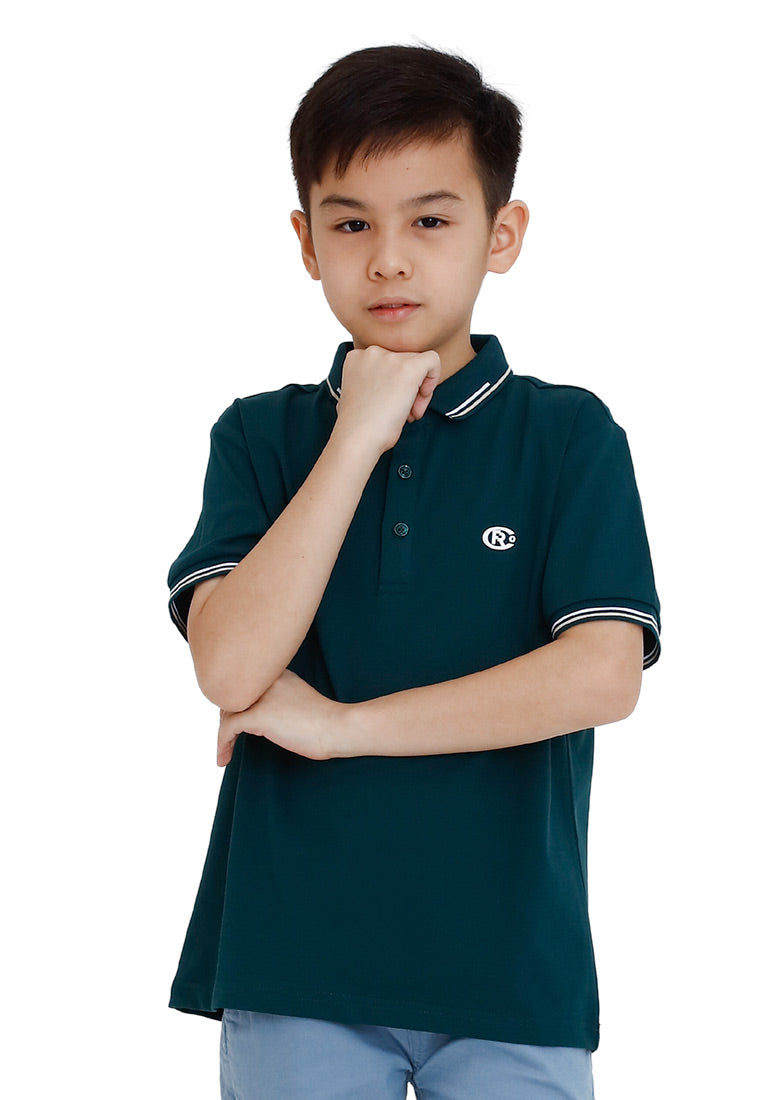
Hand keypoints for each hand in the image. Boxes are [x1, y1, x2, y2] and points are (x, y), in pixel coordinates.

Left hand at [217, 670, 342, 765]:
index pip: (245, 683)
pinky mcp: (260, 716)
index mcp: (277, 674)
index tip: (233, 721)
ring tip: (224, 752)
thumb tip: (260, 715)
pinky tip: (224, 758)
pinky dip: (222, 744)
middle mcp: (267, 681)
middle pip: (232, 696)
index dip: (236, 702)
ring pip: (227, 711)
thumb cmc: (324, 721)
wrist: (338, 727)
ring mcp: (262, 697)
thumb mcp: (297, 699)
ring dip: (222, 734)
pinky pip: (228, 728)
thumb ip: (278, 698)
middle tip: (228, 740)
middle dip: (227, 719)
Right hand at [334, 346, 439, 454]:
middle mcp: (372, 352)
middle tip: (406, 412)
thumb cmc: (358, 425)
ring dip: (418, 390)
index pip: (387, 362)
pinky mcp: (408, 367)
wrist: (357, 438)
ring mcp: (390, 358)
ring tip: (411, 413)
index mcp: (357, 357)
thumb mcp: (360, 394)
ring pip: (418, 364)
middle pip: (404, 361)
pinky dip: (433, 378)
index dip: (395, 385)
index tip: (393, 404)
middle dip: (408, 388)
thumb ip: (374, 381)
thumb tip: (395, 383)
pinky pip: (432, 361)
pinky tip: (422, 399)